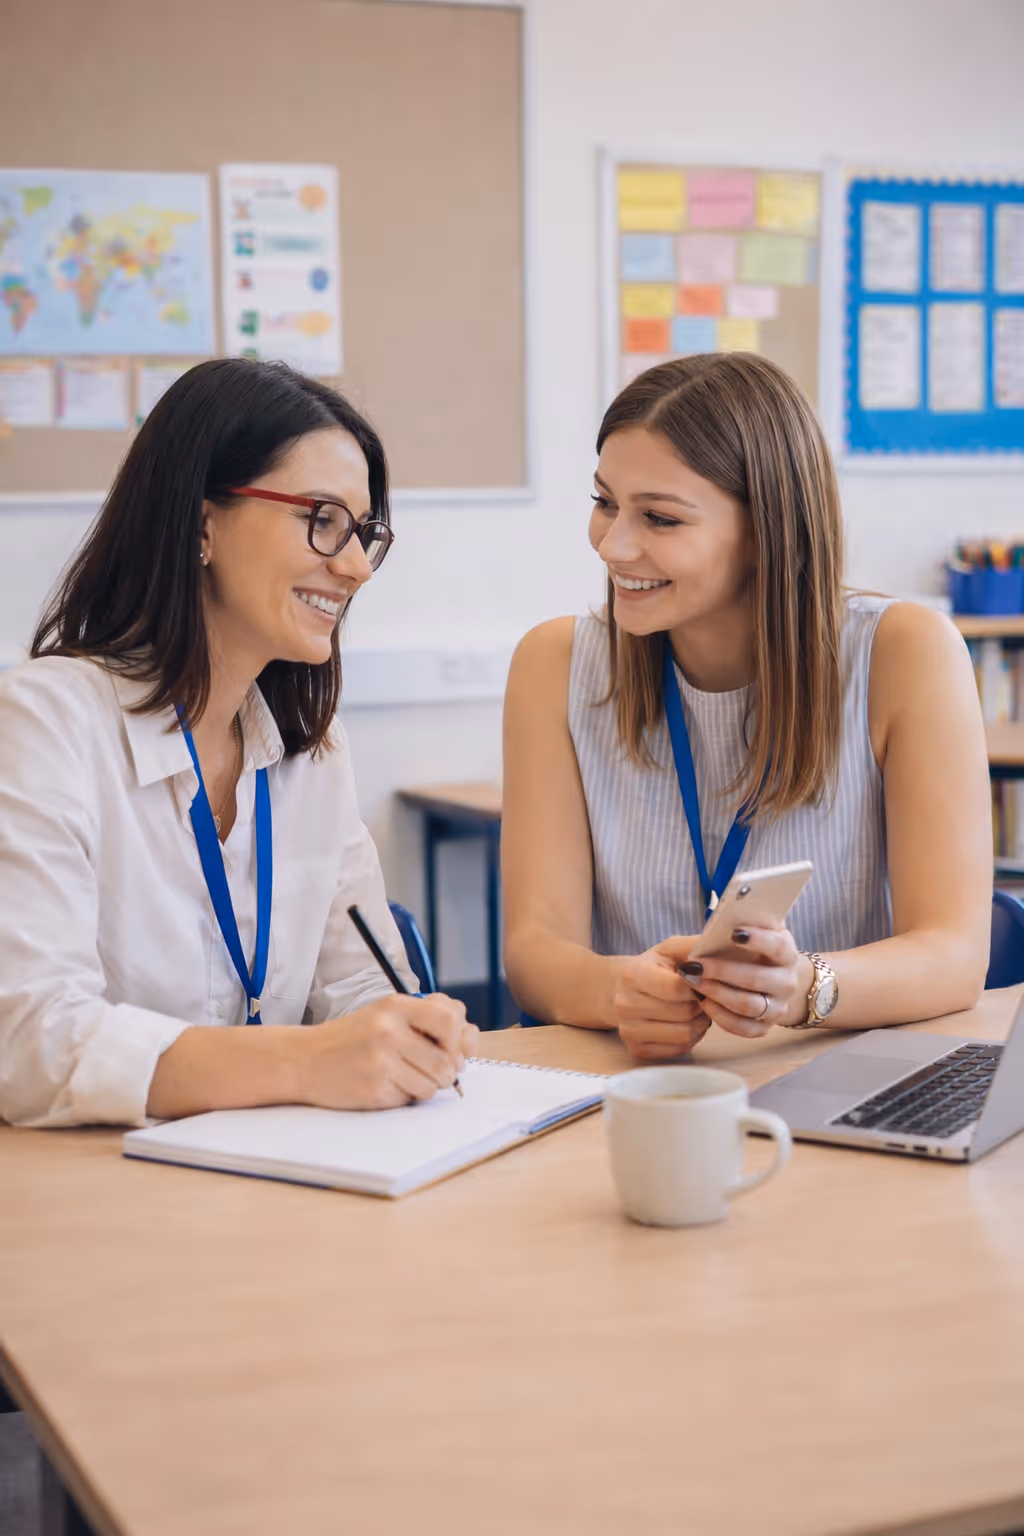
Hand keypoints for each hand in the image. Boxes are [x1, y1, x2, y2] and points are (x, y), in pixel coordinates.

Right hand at [298, 993, 477, 1108]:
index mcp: (395, 1006)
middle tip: (427, 1069)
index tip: (448, 1046)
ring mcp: (379, 1061)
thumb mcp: (387, 1014)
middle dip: (444, 1071)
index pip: (450, 1016)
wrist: (304, 1060)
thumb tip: (467, 1048)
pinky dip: (403, 1096)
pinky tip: (383, 1084)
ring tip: (402, 1076)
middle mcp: (388, 1030)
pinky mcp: (373, 1089)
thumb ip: (428, 1021)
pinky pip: (409, 1099)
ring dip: (424, 1086)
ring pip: (432, 1085)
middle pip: (446, 1061)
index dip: (458, 1036)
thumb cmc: (353, 1038)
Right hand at [613, 938, 710, 1060]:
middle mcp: (625, 1005)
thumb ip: (693, 946)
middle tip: (702, 996)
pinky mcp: (637, 1050)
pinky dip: (691, 1037)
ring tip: (696, 1009)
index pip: (677, 988)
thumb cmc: (652, 968)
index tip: (702, 980)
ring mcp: (628, 1030)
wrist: (621, 990)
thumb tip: (723, 944)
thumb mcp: (669, 949)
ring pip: (684, 1034)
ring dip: (699, 1023)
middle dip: (701, 1005)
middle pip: (683, 1013)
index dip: (698, 985)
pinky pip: (679, 1049)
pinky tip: (686, 1023)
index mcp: (633, 974)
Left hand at [679, 924, 812, 1037]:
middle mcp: (787, 982)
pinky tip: (703, 1002)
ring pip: (748, 1006)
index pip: (777, 947)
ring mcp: (778, 1007)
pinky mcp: (765, 1027)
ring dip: (717, 994)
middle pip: (757, 979)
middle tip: (695, 966)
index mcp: (786, 953)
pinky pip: (744, 1028)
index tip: (734, 933)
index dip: (758, 940)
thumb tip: (732, 907)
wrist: (774, 978)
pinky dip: (721, 1017)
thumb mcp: (757, 930)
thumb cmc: (756, 948)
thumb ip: (746, 920)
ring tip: (694, 983)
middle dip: (723, 972)